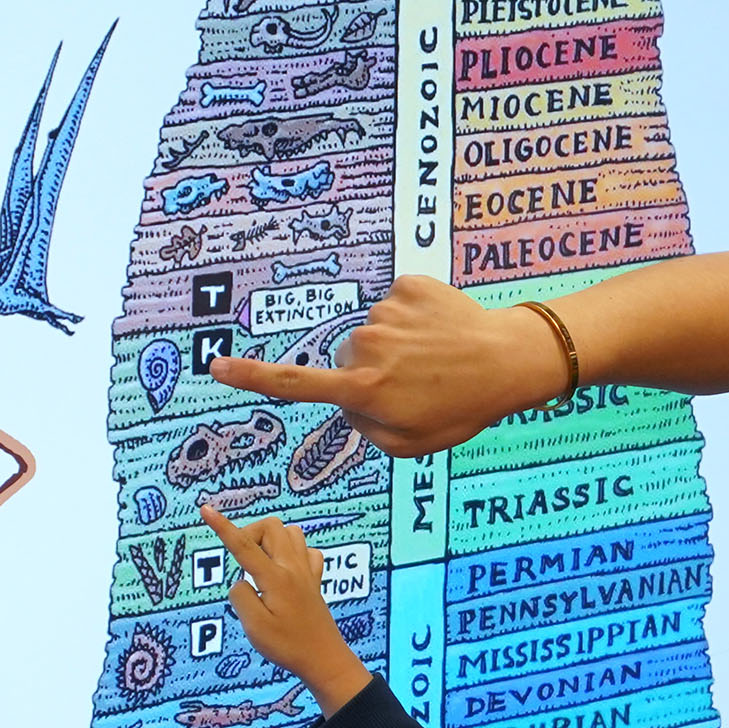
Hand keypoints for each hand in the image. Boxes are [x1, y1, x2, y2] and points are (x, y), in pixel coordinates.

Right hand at [198, 504, 373, 712]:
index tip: (205, 509)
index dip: (222, 527)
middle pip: (271, 527)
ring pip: (290, 532)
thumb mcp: (254, 627)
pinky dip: (292, 552)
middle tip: (241, 563)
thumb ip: (240, 597)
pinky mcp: (315, 581)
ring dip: (271, 540)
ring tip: (261, 564)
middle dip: (249, 534)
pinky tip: (285, 570)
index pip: (243, 546)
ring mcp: (307, 572)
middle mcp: (293, 568)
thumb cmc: (288, 647)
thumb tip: (241, 581)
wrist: (324, 659)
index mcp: (275, 578)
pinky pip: (306, 550)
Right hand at [207, 276, 564, 457]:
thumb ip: (366, 429)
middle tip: (419, 383)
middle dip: (371, 371)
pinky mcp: (408, 285)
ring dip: (399, 345)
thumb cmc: (462, 408)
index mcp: (364, 390)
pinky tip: (444, 331)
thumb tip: (349, 400)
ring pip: (374, 331)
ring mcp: (386, 312)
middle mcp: (367, 347)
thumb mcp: (410, 443)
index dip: (253, 378)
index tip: (217, 367)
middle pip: (345, 358)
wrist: (511, 361)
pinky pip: (397, 303)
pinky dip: (416, 316)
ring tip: (438, 359)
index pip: (296, 386)